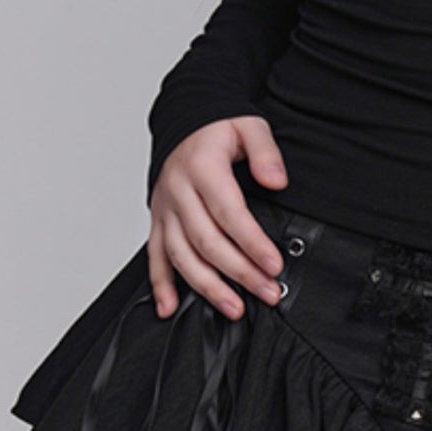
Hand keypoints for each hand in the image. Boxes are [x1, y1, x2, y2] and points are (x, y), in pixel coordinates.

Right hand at [147, 115, 290, 320]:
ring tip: (234, 308)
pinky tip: (170, 307)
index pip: (229, 213)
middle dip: (239, 272)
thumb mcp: (249, 126)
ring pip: (181, 255)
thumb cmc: (217, 129)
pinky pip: (155, 256)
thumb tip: (276, 181)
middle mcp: (178, 191)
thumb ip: (265, 153)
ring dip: (207, 287)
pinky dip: (160, 284)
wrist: (185, 122)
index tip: (273, 264)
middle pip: (207, 241)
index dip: (252, 243)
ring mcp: (165, 209)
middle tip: (267, 292)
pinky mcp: (158, 220)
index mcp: (202, 168)